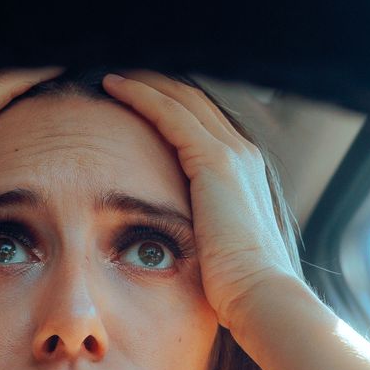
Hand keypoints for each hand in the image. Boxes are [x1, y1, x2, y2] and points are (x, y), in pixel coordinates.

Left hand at [99, 71, 306, 332]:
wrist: (260, 296)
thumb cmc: (236, 287)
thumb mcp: (218, 249)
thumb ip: (202, 231)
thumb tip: (178, 244)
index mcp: (244, 172)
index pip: (202, 122)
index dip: (168, 104)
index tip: (134, 96)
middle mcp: (242, 153)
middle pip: (192, 100)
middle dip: (155, 83)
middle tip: (116, 75)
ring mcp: (231, 153)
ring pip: (180, 98)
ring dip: (144, 81)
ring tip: (110, 74)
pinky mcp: (213, 161)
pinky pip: (169, 113)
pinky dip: (140, 95)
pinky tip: (113, 86)